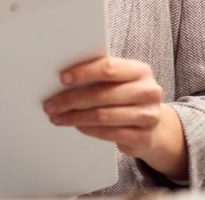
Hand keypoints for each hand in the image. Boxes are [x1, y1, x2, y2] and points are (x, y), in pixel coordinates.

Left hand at [43, 57, 186, 178]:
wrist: (154, 125)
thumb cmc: (127, 96)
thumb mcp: (120, 81)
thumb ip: (99, 75)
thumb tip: (62, 78)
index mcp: (140, 71)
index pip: (108, 68)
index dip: (83, 73)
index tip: (62, 78)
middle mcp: (148, 91)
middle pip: (101, 94)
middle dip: (70, 99)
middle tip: (50, 104)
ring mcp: (149, 116)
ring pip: (103, 115)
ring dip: (75, 117)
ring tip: (57, 117)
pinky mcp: (144, 137)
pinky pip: (109, 133)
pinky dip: (89, 130)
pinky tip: (76, 126)